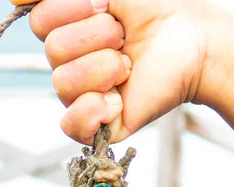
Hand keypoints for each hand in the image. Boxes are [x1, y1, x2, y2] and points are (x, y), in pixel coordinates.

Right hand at [15, 0, 225, 143]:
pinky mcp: (102, 125)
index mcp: (67, 26)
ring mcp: (85, 94)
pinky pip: (69, 126)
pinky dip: (92, 110)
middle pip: (51, 52)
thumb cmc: (154, 2)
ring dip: (103, 67)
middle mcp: (71, 62)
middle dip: (94, 36)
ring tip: (130, 63)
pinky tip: (118, 98)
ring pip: (62, 84)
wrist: (194, 37)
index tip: (107, 5)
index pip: (39, 21)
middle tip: (124, 35)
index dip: (73, 9)